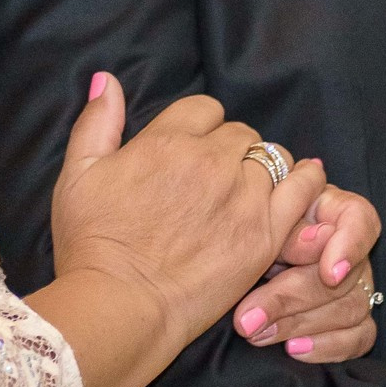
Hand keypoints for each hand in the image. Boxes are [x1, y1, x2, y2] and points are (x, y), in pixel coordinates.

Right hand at [51, 74, 325, 345]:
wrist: (119, 306)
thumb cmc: (91, 245)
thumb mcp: (77, 175)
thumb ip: (97, 122)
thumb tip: (109, 80)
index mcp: (166, 141)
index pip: (203, 109)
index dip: (200, 126)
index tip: (193, 149)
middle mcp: (210, 161)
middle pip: (239, 132)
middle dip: (230, 147)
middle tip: (218, 177)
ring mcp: (242, 197)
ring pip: (271, 157)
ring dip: (263, 166)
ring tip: (251, 188)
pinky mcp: (265, 234)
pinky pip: (303, 189)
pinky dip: (308, 178)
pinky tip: (306, 178)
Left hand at [233, 185, 381, 360]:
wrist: (240, 270)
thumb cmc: (252, 239)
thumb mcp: (262, 228)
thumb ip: (290, 231)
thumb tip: (317, 240)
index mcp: (332, 213)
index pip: (360, 220)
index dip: (350, 246)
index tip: (329, 274)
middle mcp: (351, 250)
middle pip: (348, 275)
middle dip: (294, 299)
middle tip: (249, 317)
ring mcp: (358, 287)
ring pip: (350, 310)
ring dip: (299, 324)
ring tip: (256, 332)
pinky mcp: (354, 322)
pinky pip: (359, 339)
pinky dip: (327, 347)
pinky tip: (293, 348)